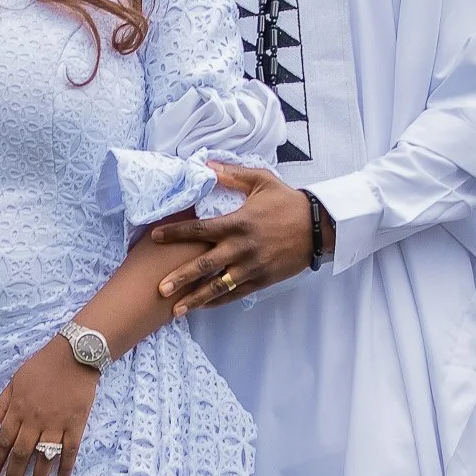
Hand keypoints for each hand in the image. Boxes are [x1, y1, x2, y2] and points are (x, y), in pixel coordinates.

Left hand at [0, 335, 100, 475]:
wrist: (75, 355)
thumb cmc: (42, 366)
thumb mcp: (15, 381)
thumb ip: (0, 405)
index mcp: (18, 410)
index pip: (3, 441)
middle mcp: (35, 421)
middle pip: (22, 455)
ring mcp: (57, 424)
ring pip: (44, 457)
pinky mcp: (76, 425)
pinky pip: (70, 451)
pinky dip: (65, 467)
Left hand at [150, 162, 334, 312]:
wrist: (320, 226)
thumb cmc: (288, 201)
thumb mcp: (261, 181)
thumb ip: (232, 175)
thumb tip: (206, 165)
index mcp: (238, 222)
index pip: (200, 230)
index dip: (176, 233)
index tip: (155, 237)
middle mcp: (242, 248)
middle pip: (204, 265)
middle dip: (180, 277)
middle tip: (159, 289)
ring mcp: (252, 267)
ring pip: (218, 286)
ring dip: (196, 299)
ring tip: (175, 311)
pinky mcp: (262, 279)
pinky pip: (235, 294)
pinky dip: (217, 301)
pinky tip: (202, 307)